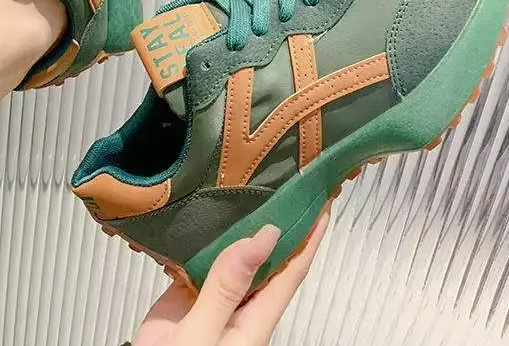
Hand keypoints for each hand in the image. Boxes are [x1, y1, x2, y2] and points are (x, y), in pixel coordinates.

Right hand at [132, 202, 331, 345]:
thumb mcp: (205, 334)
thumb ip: (229, 288)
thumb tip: (266, 236)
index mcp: (256, 316)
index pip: (294, 268)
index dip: (311, 235)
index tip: (323, 200)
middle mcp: (240, 301)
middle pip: (267, 254)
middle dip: (281, 218)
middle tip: (287, 178)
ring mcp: (212, 296)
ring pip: (233, 251)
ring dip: (242, 222)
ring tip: (249, 184)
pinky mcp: (184, 293)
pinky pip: (197, 257)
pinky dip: (201, 234)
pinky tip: (201, 212)